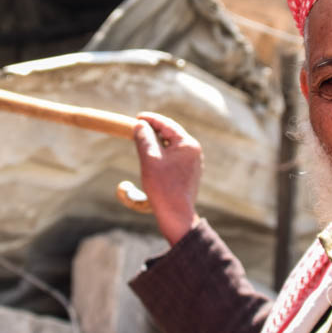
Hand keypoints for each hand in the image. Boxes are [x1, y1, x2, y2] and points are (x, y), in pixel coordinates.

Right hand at [133, 112, 201, 245]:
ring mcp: (193, 163)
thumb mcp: (149, 159)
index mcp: (188, 145)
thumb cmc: (163, 187)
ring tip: (141, 144)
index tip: (137, 117)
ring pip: (171, 147)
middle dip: (153, 132)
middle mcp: (194, 152)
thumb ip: (144, 138)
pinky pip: (173, 159)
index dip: (150, 120)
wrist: (176, 215)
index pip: (167, 125)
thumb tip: (141, 125)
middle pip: (170, 135)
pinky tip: (151, 161)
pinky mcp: (188, 174)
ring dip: (156, 144)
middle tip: (137, 129)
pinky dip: (161, 156)